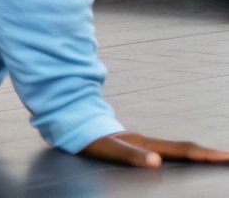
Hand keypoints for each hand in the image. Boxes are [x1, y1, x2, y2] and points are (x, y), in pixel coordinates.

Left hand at [79, 131, 228, 168]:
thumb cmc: (89, 139)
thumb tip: (156, 162)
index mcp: (146, 144)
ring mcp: (143, 144)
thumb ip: (130, 154)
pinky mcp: (137, 147)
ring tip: (218, 160)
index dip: (205, 156)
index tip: (228, 158)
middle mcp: (148, 143)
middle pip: (185, 149)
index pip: (182, 151)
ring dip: (199, 155)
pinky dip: (183, 156)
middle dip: (210, 155)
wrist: (72, 123)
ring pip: (178, 150)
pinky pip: (166, 152)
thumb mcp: (107, 148)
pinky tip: (186, 161)